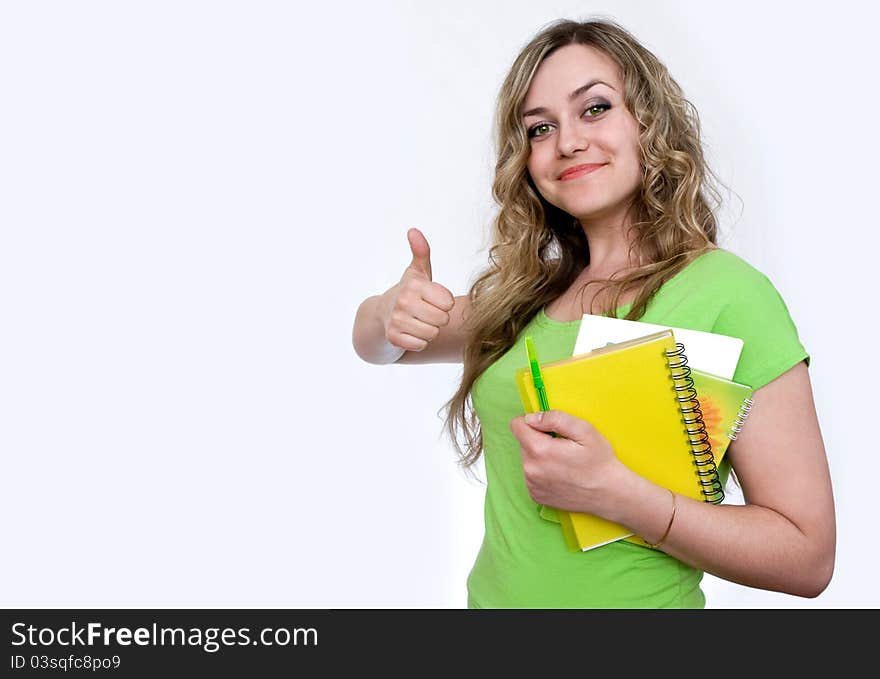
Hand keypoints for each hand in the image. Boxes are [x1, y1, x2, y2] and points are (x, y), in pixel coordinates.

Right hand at [381, 228, 454, 351]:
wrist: (382, 313)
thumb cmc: (409, 292)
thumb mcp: (417, 271)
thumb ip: (421, 252)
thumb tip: (413, 230)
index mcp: (414, 285)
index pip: (448, 302)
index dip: (445, 303)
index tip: (435, 299)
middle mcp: (403, 301)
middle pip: (442, 319)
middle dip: (438, 318)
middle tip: (427, 312)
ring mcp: (396, 320)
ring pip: (432, 333)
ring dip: (429, 330)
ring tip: (420, 322)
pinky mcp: (393, 338)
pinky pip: (420, 345)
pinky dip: (419, 341)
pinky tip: (412, 332)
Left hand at [509, 409, 625, 513]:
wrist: (610, 494)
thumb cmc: (599, 461)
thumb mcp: (584, 430)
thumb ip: (555, 418)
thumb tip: (532, 418)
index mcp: (539, 450)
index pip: (516, 425)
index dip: (532, 421)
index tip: (548, 427)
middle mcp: (530, 469)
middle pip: (523, 442)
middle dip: (539, 439)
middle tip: (563, 446)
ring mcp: (532, 485)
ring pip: (527, 459)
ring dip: (541, 456)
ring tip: (564, 462)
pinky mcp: (536, 495)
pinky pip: (532, 475)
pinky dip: (543, 472)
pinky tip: (562, 475)